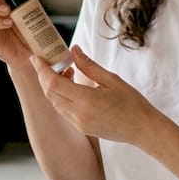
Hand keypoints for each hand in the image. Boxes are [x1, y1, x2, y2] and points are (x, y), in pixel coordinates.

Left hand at [31, 45, 162, 144]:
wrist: (142, 129)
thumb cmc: (132, 103)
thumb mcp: (112, 79)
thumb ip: (89, 65)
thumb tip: (73, 50)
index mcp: (86, 100)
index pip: (54, 83)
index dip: (42, 69)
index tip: (36, 57)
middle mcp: (78, 114)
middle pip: (50, 93)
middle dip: (44, 77)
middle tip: (48, 62)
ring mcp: (79, 123)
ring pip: (56, 103)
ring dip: (53, 87)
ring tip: (65, 72)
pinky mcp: (82, 128)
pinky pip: (64, 111)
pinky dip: (61, 97)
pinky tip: (71, 88)